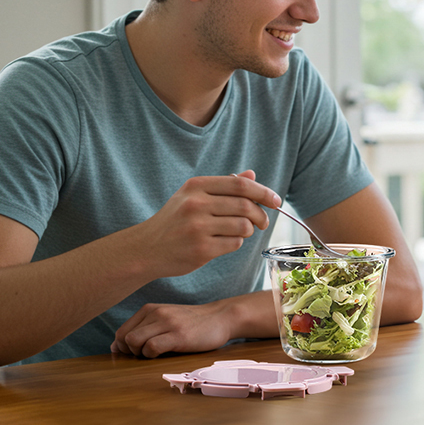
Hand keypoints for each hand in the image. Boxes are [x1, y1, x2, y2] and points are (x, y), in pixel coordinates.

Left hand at [111, 301, 232, 357]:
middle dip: (131, 352)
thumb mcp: (165, 319)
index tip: (138, 352)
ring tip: (156, 353)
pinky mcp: (179, 335)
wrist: (221, 317)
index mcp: (150, 309)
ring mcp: (167, 323)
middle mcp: (156, 312)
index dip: (124, 347)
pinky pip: (152, 347)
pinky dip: (152, 355)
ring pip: (134, 342)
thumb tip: (115, 347)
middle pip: (124, 338)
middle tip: (147, 354)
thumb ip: (143, 329)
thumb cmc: (192, 323)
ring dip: (141, 354)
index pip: (121, 332)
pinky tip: (165, 352)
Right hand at [135, 170, 280, 278]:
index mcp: (196, 186)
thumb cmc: (175, 220)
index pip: (240, 185)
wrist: (146, 249)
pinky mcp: (201, 250)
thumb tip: (252, 174)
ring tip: (240, 231)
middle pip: (246, 206)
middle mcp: (196, 204)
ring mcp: (197, 228)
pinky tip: (224, 242)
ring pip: (244, 226)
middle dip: (261, 215)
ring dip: (249, 230)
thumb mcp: (193, 196)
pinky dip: (236, 243)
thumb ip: (223, 186)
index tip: (276, 200)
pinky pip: (234, 244)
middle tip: (263, 222)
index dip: (263, 192)